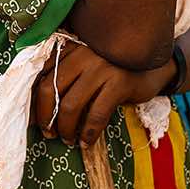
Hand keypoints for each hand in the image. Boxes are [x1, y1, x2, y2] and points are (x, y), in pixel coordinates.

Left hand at [33, 39, 174, 147]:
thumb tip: (37, 108)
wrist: (154, 67)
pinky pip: (96, 114)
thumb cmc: (113, 69)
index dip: (34, 100)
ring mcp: (101, 66)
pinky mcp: (119, 82)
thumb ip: (65, 74)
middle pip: (50, 89)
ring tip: (68, 140)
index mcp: (71, 46)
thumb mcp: (86, 64)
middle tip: (49, 133)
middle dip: (45, 117)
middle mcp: (83, 52)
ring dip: (65, 129)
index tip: (35, 119)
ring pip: (70, 105)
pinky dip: (88, 133)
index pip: (41, 73)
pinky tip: (86, 142)